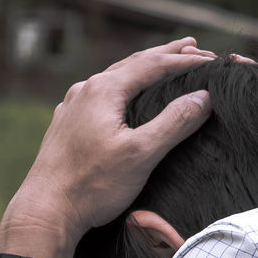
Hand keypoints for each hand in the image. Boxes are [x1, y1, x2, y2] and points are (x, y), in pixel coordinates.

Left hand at [0, 39, 215, 257]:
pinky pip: (101, 95)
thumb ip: (175, 122)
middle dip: (164, 54)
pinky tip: (122, 95)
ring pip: (115, 78)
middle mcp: (86, 91)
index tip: (212, 60)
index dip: (184, 60)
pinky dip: (124, 87)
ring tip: (162, 64)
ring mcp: (73, 107)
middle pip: (133, 64)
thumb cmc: (93, 185)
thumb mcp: (142, 153)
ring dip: (143, 69)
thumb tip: (204, 96)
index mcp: (104, 90)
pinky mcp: (68, 125)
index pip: (153, 65)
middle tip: (191, 45)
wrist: (45, 212)